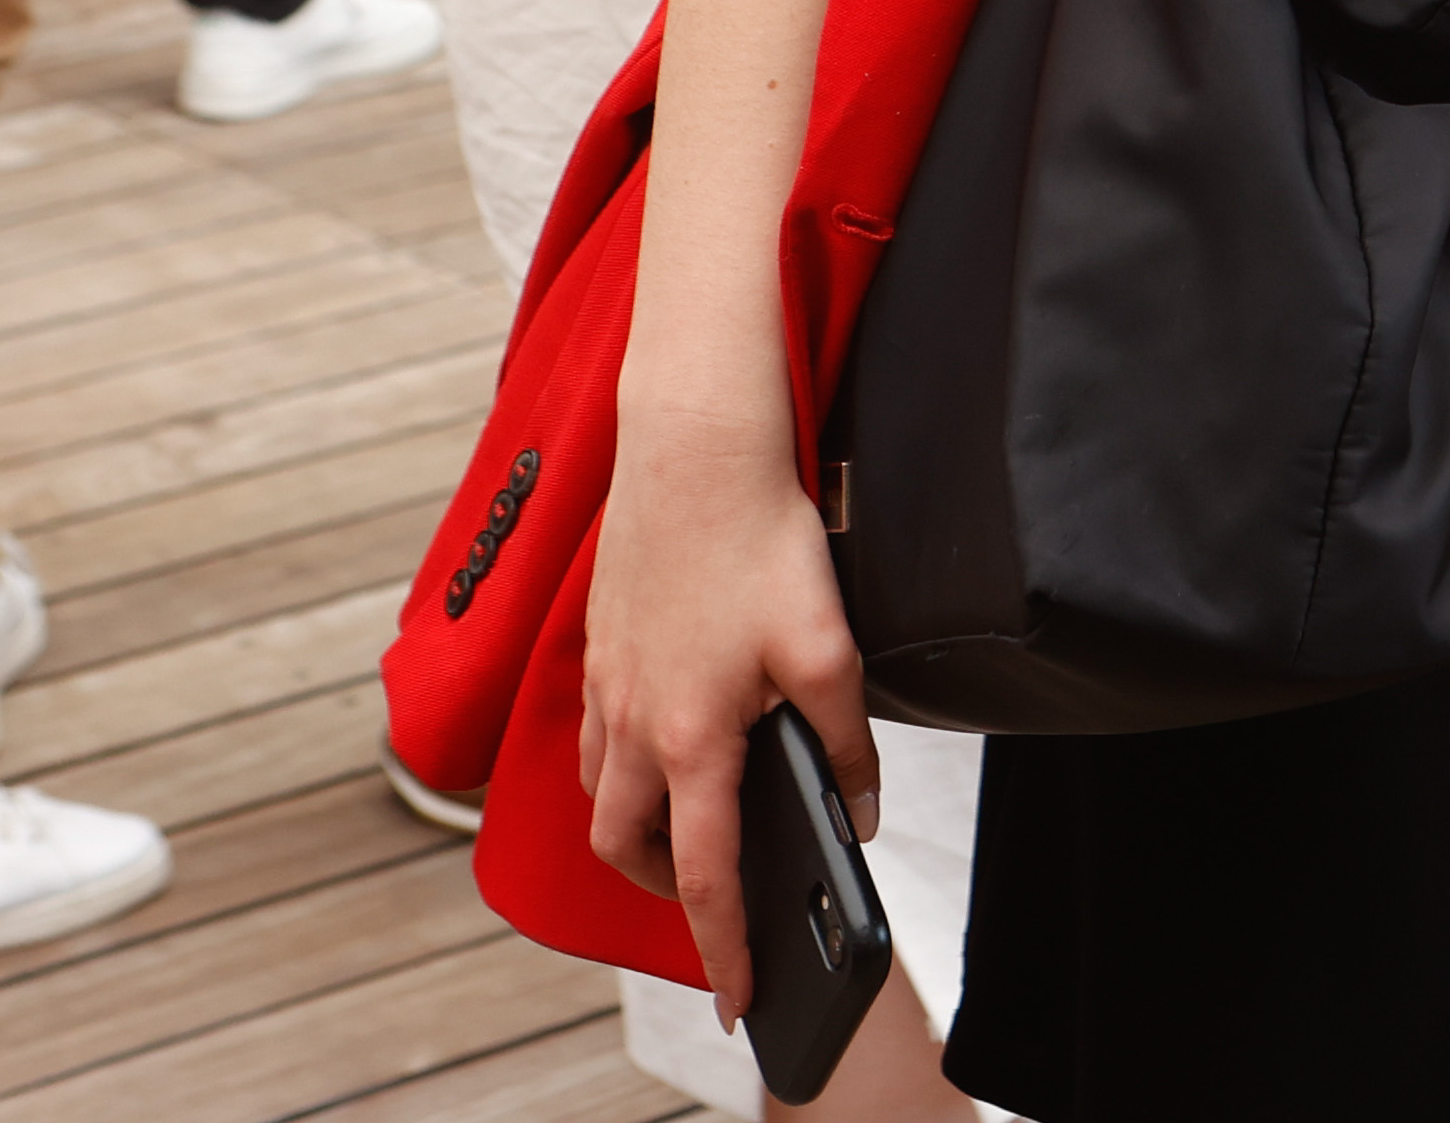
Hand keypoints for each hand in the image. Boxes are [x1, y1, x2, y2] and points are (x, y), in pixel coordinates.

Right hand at [584, 401, 876, 1025]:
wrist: (693, 452)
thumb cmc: (758, 541)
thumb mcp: (827, 647)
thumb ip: (842, 739)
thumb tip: (853, 808)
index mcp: (691, 740)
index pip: (704, 877)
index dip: (724, 946)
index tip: (739, 997)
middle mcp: (635, 726)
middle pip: (629, 849)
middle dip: (667, 887)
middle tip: (715, 891)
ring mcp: (608, 688)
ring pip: (605, 796)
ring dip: (641, 828)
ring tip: (694, 824)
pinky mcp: (601, 650)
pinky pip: (597, 739)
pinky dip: (623, 768)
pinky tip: (665, 742)